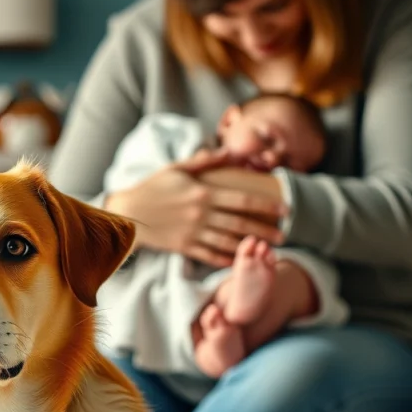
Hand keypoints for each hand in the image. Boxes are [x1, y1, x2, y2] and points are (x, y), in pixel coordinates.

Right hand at [104, 155, 285, 266]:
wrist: (127, 213)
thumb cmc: (151, 188)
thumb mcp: (177, 168)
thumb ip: (205, 161)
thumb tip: (229, 152)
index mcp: (204, 193)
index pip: (243, 200)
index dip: (267, 205)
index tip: (284, 209)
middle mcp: (202, 214)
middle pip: (241, 223)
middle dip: (265, 230)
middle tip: (285, 235)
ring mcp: (194, 233)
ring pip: (230, 241)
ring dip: (251, 246)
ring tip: (267, 250)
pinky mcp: (184, 247)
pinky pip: (211, 255)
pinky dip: (227, 259)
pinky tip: (241, 260)